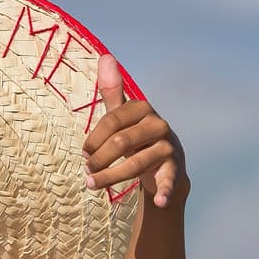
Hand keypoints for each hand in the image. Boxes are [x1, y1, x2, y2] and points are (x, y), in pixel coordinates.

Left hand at [82, 55, 188, 208]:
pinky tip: (159, 202)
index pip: (111, 122)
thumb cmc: (135, 136)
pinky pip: (169, 180)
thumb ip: (112, 90)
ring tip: (90, 186)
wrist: (165, 163)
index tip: (83, 154)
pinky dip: (165, 192)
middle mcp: (158, 124)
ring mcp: (168, 147)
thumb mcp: (122, 114)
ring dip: (110, 178)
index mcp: (142, 108)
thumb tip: (105, 55)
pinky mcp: (175, 169)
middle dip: (99, 160)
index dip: (93, 139)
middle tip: (86, 172)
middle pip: (121, 143)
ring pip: (135, 164)